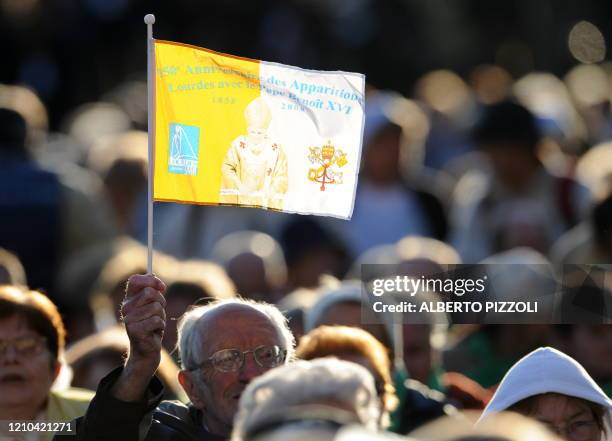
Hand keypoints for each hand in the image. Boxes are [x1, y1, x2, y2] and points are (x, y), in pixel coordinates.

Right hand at [112, 274, 165, 401]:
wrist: (146, 350)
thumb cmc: (151, 325)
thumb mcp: (153, 304)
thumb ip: (152, 289)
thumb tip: (152, 275)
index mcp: (129, 299)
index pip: (134, 280)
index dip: (151, 281)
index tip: (162, 287)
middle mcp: (126, 308)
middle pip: (150, 292)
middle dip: (161, 301)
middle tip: (158, 312)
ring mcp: (128, 319)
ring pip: (156, 307)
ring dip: (161, 315)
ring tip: (155, 324)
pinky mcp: (134, 331)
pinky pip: (157, 320)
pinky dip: (160, 326)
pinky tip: (154, 332)